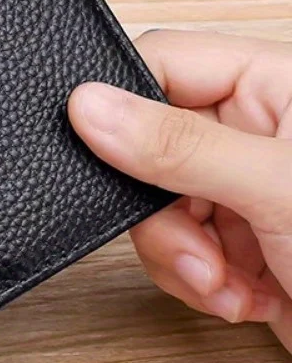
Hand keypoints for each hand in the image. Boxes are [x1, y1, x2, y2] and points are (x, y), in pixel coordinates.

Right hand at [69, 31, 291, 350]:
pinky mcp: (238, 241)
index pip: (163, 64)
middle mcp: (256, 131)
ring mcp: (245, 189)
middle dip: (164, 214)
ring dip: (184, 259)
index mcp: (275, 85)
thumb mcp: (278, 190)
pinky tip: (246, 297)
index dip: (122, 105)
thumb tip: (90, 106)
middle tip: (195, 246)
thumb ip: (179, 146)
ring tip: (230, 285)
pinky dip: (201, 283)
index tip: (103, 150)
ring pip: (156, 208)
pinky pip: (178, 250)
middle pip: (146, 147)